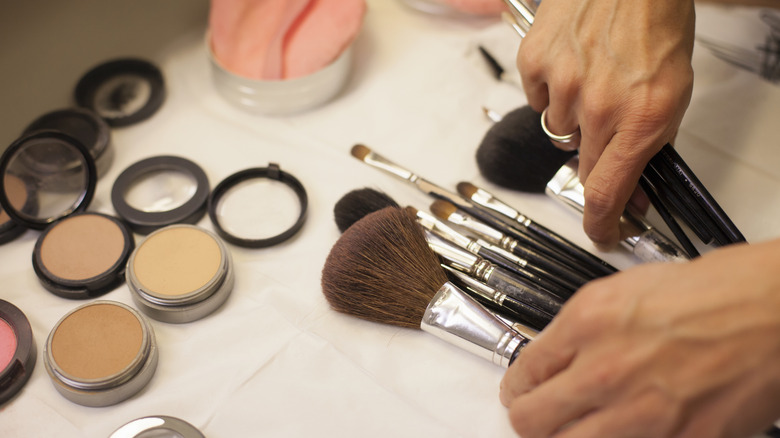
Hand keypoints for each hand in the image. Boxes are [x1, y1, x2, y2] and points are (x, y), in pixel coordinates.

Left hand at [499, 238, 779, 437]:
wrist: (776, 310)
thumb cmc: (717, 292)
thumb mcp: (626, 289)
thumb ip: (580, 328)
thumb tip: (555, 354)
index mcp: (588, 324)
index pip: (522, 373)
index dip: (515, 386)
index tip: (519, 390)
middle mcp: (606, 370)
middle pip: (530, 420)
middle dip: (528, 418)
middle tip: (536, 415)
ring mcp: (641, 413)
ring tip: (572, 428)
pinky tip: (621, 432)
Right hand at [517, 0, 695, 247]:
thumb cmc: (656, 25)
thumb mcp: (673, 92)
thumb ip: (651, 147)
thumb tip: (633, 191)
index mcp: (640, 118)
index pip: (607, 193)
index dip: (601, 223)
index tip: (601, 234)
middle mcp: (598, 106)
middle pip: (581, 165)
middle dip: (594, 157)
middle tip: (606, 126)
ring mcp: (562, 84)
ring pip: (557, 130)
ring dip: (573, 116)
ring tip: (592, 78)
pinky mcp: (535, 62)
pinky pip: (537, 98)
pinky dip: (551, 89)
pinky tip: (572, 65)